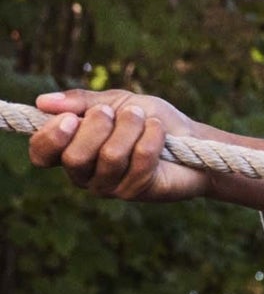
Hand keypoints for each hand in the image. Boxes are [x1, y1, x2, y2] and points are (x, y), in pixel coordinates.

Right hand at [30, 88, 209, 201]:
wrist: (192, 139)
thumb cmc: (148, 119)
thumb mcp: (114, 102)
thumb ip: (81, 102)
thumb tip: (42, 102)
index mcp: (71, 150)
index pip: (41, 154)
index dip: (50, 137)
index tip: (72, 117)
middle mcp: (86, 174)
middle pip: (74, 157)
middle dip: (97, 127)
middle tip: (115, 113)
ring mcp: (110, 187)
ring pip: (110, 157)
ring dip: (129, 127)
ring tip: (142, 117)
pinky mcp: (137, 192)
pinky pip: (139, 161)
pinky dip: (150, 137)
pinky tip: (158, 130)